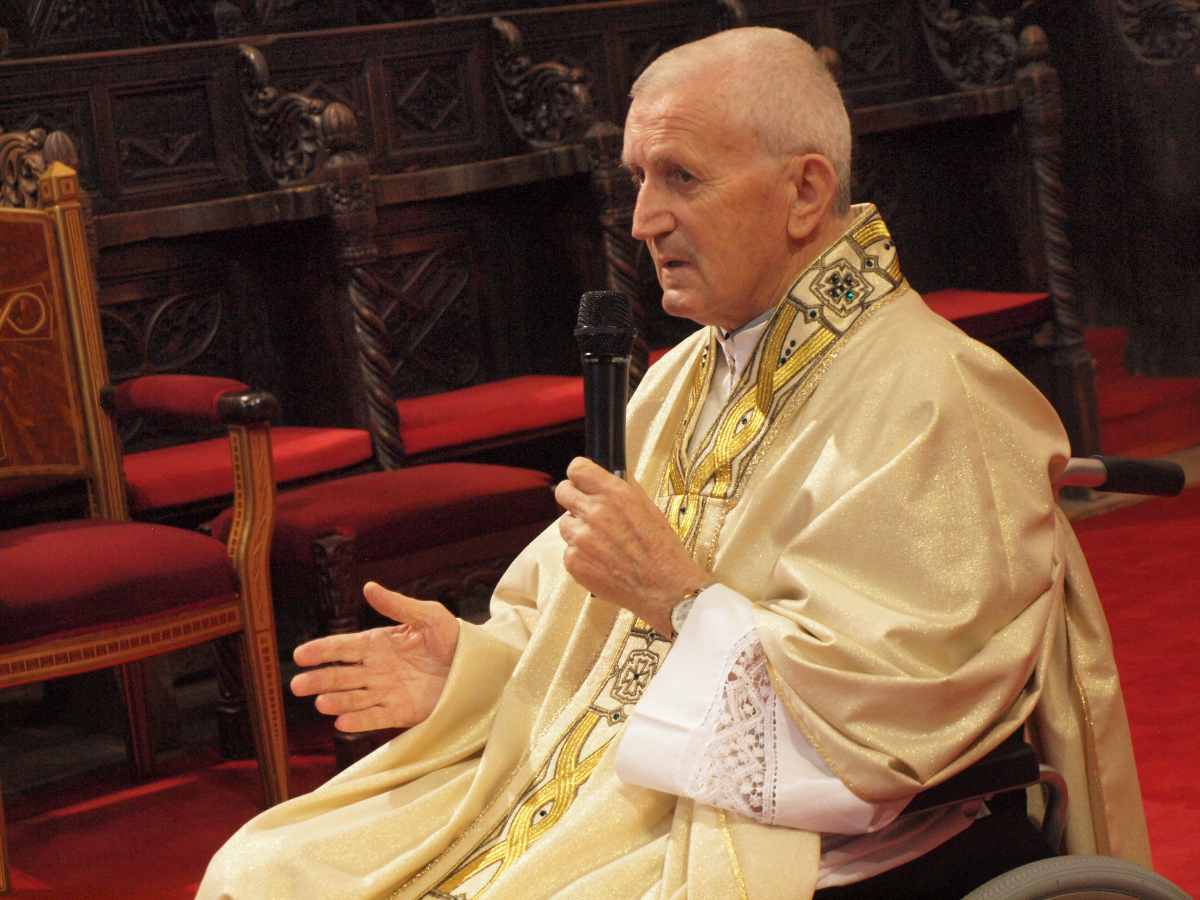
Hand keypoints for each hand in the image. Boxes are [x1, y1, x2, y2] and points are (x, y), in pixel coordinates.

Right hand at [290, 582, 459, 731]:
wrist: (479, 667)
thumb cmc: (455, 637)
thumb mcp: (429, 616)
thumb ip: (398, 605)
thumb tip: (368, 587)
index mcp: (380, 643)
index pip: (343, 647)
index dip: (321, 650)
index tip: (299, 655)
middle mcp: (377, 669)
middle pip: (341, 676)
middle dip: (319, 680)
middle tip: (297, 685)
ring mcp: (387, 692)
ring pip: (354, 699)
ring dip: (336, 701)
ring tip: (320, 703)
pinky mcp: (401, 713)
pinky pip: (376, 718)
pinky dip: (359, 722)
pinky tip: (342, 722)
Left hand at [555, 457, 712, 634]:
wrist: (664, 588)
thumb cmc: (662, 549)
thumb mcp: (649, 507)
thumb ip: (625, 486)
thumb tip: (610, 472)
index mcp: (613, 494)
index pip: (576, 468)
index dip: (580, 475)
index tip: (584, 482)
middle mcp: (593, 513)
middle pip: (563, 491)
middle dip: (574, 498)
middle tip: (589, 510)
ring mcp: (579, 538)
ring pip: (565, 522)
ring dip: (578, 528)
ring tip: (601, 542)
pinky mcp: (573, 561)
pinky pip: (568, 549)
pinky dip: (580, 553)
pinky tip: (602, 560)